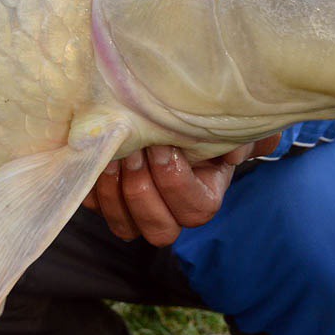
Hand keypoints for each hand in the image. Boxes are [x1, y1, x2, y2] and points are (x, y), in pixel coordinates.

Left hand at [82, 133, 282, 246]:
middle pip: (160, 230)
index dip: (175, 182)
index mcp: (204, 195)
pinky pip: (94, 206)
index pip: (196, 210)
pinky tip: (94, 156)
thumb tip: (233, 153)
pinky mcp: (104, 198)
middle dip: (144, 190)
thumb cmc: (199, 114)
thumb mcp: (227, 119)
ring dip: (115, 192)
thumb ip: (242, 134)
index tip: (163, 145)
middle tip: (136, 151)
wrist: (160, 104)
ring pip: (124, 225)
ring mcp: (135, 210)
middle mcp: (170, 211)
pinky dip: (92, 185)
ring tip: (113, 153)